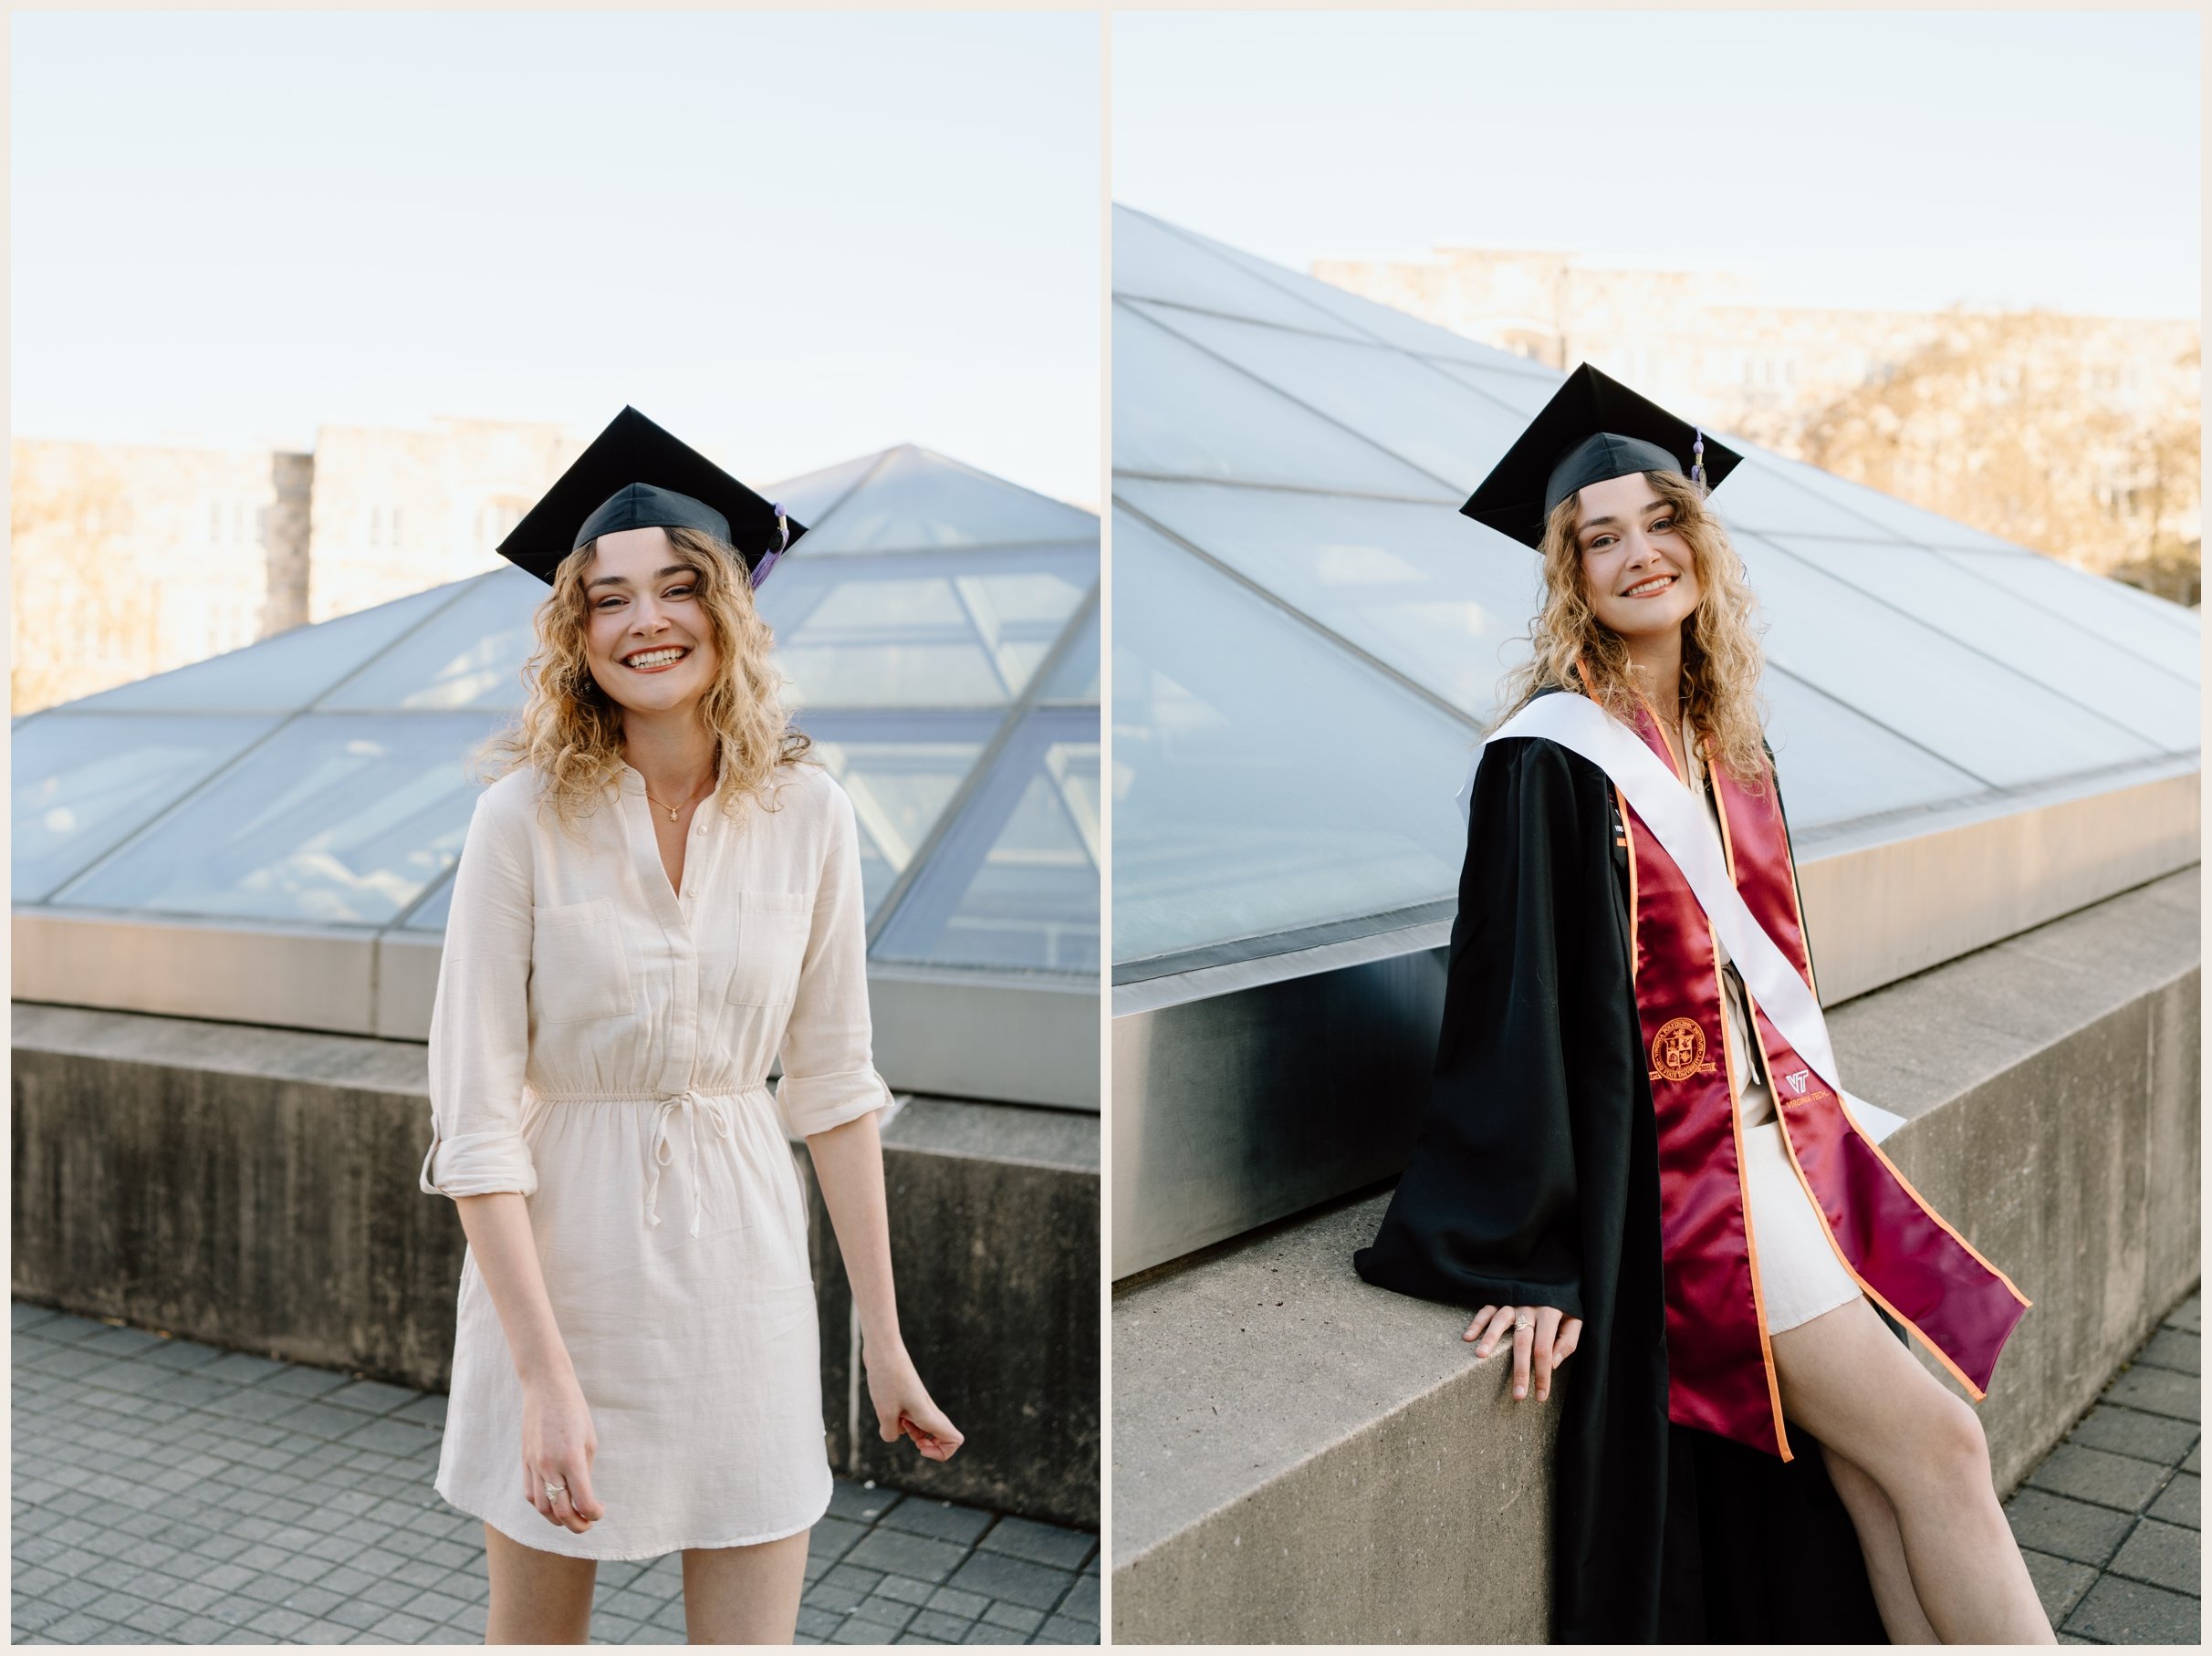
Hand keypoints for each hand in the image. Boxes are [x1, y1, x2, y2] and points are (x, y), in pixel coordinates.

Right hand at [521, 1375, 605, 1532]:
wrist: (546, 1388)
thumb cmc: (574, 1411)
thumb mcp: (589, 1440)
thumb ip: (585, 1471)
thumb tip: (583, 1496)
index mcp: (573, 1459)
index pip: (583, 1502)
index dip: (594, 1514)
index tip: (600, 1511)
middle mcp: (551, 1466)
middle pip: (562, 1512)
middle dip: (577, 1525)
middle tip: (587, 1524)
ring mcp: (534, 1465)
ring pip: (542, 1508)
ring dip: (557, 1519)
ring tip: (570, 1518)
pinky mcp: (524, 1461)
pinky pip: (529, 1493)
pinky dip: (541, 1505)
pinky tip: (552, 1504)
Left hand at [862, 1344, 963, 1462]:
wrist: (882, 1349)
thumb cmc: (886, 1378)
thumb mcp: (884, 1413)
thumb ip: (890, 1433)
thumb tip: (893, 1436)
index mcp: (928, 1415)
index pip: (954, 1440)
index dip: (941, 1452)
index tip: (920, 1447)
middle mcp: (928, 1410)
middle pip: (942, 1437)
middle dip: (927, 1446)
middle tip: (911, 1440)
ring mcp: (919, 1403)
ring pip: (924, 1429)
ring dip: (911, 1433)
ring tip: (896, 1420)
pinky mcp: (907, 1398)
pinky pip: (912, 1418)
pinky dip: (901, 1422)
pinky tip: (888, 1410)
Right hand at [1463, 1304, 1581, 1402]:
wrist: (1556, 1273)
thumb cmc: (1564, 1302)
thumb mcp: (1575, 1319)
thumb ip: (1567, 1341)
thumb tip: (1552, 1363)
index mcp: (1550, 1313)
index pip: (1545, 1349)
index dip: (1543, 1374)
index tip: (1540, 1396)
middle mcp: (1530, 1307)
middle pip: (1523, 1342)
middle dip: (1520, 1370)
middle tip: (1518, 1395)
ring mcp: (1513, 1301)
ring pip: (1500, 1321)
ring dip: (1490, 1338)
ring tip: (1481, 1356)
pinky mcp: (1501, 1297)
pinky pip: (1487, 1309)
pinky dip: (1477, 1322)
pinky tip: (1468, 1337)